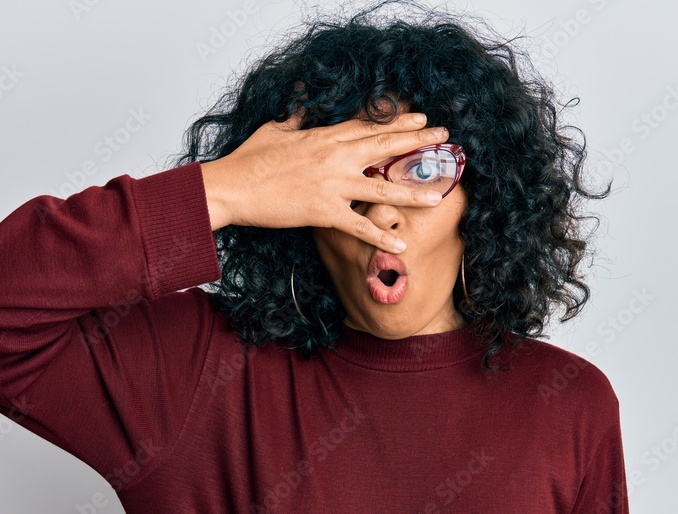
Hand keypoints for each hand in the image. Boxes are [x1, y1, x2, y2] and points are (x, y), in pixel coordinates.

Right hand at [200, 110, 448, 252]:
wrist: (232, 186)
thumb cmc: (249, 159)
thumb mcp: (276, 129)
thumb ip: (296, 118)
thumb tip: (304, 105)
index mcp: (323, 137)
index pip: (368, 126)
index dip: (396, 122)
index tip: (419, 119)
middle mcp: (334, 157)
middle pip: (384, 146)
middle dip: (417, 142)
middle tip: (445, 137)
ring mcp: (331, 184)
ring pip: (381, 187)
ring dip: (413, 191)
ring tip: (439, 194)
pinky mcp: (323, 211)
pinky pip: (359, 226)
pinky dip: (381, 236)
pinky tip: (401, 244)